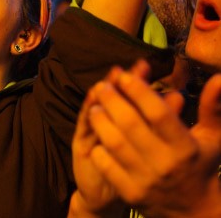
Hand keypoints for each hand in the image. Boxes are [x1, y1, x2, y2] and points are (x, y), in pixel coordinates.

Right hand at [70, 62, 149, 216]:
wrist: (107, 195)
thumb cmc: (131, 169)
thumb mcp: (148, 146)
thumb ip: (161, 122)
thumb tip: (177, 96)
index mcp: (127, 119)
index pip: (133, 94)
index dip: (139, 80)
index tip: (146, 65)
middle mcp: (108, 119)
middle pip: (116, 96)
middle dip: (125, 82)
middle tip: (132, 68)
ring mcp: (93, 128)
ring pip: (98, 105)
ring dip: (104, 91)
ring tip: (111, 78)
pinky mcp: (82, 142)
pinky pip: (85, 124)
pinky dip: (88, 110)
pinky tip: (93, 99)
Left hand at [88, 61, 220, 217]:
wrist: (192, 210)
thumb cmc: (199, 164)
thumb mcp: (212, 137)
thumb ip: (213, 107)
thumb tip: (218, 78)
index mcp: (185, 147)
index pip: (159, 114)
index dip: (140, 92)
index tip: (125, 75)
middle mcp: (165, 163)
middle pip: (130, 124)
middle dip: (112, 100)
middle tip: (103, 86)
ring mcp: (145, 180)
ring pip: (114, 143)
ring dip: (100, 121)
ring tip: (95, 107)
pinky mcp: (129, 193)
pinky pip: (105, 165)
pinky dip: (98, 147)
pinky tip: (97, 135)